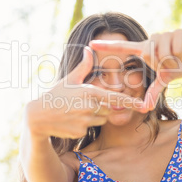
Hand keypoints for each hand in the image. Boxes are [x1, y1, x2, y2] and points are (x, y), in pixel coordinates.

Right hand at [25, 47, 144, 138]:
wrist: (38, 116)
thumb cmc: (55, 95)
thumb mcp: (70, 79)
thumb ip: (84, 66)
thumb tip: (89, 49)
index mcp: (90, 92)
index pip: (116, 98)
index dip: (130, 102)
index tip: (143, 105)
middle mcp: (90, 107)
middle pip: (109, 110)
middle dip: (102, 108)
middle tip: (85, 104)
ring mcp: (85, 121)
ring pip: (101, 121)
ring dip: (94, 117)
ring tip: (76, 111)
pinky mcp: (80, 132)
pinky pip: (89, 129)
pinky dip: (84, 126)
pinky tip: (71, 120)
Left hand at [89, 29, 181, 110]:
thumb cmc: (178, 67)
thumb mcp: (164, 81)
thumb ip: (153, 92)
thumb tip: (144, 108)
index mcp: (145, 50)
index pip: (123, 47)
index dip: (108, 46)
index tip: (91, 43)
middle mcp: (152, 40)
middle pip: (148, 53)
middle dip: (161, 64)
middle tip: (171, 67)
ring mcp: (164, 34)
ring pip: (161, 51)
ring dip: (171, 62)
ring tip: (178, 61)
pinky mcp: (177, 32)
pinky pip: (174, 47)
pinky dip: (180, 55)